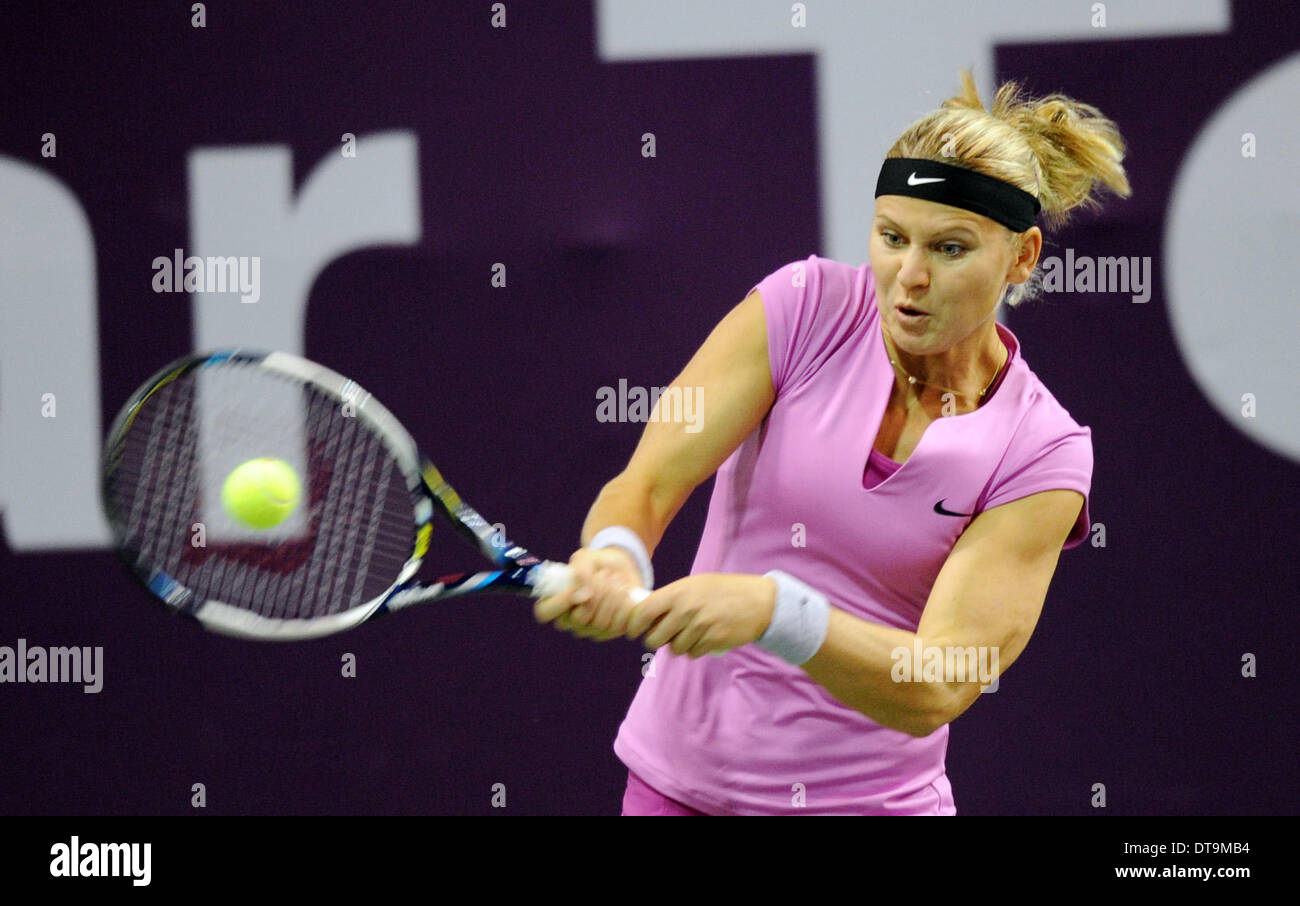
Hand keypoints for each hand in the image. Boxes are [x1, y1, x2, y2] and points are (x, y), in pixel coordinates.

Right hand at [533, 545, 643, 640]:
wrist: (621, 567)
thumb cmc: (596, 563)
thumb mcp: (585, 558)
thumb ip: (580, 571)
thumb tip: (584, 595)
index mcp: (555, 603)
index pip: (545, 612)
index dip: (560, 602)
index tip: (576, 585)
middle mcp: (570, 621)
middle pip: (579, 618)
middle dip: (596, 592)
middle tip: (604, 573)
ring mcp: (590, 630)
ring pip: (600, 623)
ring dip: (612, 595)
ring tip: (616, 578)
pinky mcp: (611, 631)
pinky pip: (618, 626)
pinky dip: (624, 604)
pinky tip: (625, 590)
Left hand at [625, 573, 775, 657]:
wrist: (757, 601)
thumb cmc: (724, 590)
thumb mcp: (695, 584)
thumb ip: (671, 597)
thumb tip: (646, 613)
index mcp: (677, 593)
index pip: (642, 612)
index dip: (633, 625)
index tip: (633, 631)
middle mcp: (685, 610)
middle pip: (654, 638)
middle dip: (656, 640)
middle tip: (664, 636)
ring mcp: (699, 627)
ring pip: (674, 649)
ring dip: (679, 645)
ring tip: (690, 633)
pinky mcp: (712, 641)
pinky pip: (692, 653)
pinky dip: (695, 649)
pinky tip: (704, 638)